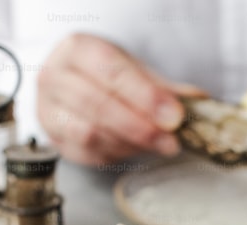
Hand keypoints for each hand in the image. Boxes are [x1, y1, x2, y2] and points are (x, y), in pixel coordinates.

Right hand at [37, 33, 201, 165]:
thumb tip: (198, 101)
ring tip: (158, 145)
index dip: (145, 95)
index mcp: (77, 49)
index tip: (174, 115)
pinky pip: (87, 153)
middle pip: (98, 105)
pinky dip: (116, 154)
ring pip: (89, 133)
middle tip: (171, 141)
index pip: (111, 71)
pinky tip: (135, 148)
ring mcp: (49, 110)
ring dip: (129, 143)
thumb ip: (164, 88)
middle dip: (140, 127)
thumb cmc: (106, 77)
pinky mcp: (54, 139)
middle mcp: (54, 77)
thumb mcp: (136, 72)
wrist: (76, 86)